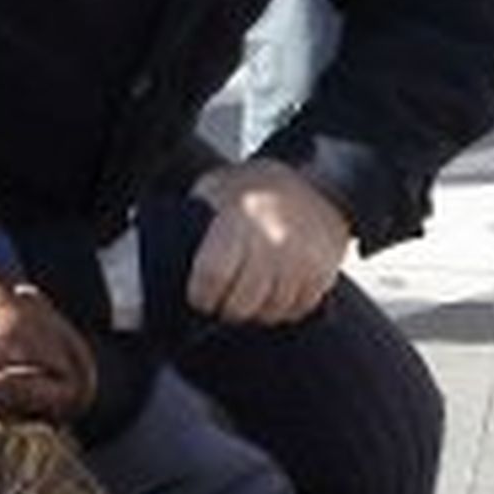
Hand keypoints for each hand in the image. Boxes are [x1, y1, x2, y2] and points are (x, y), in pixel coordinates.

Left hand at [186, 160, 351, 325]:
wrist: (317, 182)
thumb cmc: (257, 190)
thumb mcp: (216, 189)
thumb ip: (195, 219)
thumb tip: (169, 253)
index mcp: (239, 218)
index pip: (212, 277)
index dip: (202, 296)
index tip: (200, 297)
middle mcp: (272, 240)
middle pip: (241, 304)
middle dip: (226, 308)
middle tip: (223, 301)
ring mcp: (301, 258)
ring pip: (270, 312)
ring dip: (256, 311)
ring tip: (249, 295)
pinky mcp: (323, 272)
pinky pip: (298, 309)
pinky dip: (284, 308)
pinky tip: (274, 292)